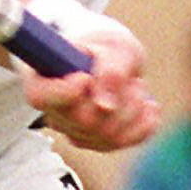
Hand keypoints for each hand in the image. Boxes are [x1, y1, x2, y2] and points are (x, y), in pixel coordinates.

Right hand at [23, 16, 161, 152]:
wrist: (113, 60)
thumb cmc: (105, 48)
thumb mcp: (112, 47)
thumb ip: (109, 70)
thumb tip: (104, 107)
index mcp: (43, 80)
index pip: (41, 97)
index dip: (66, 92)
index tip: (86, 76)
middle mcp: (53, 111)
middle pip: (84, 121)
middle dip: (117, 98)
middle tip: (129, 77)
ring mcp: (73, 130)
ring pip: (108, 135)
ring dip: (133, 108)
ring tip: (136, 86)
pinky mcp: (95, 142)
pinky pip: (123, 142)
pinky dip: (144, 124)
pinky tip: (149, 106)